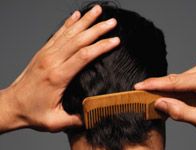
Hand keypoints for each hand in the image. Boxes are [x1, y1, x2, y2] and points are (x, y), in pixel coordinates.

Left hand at [0, 5, 119, 132]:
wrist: (11, 105)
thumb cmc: (32, 112)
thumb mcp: (54, 121)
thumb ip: (75, 119)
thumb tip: (94, 115)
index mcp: (58, 76)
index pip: (84, 56)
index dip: (101, 46)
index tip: (115, 40)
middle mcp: (52, 61)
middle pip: (79, 40)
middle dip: (98, 29)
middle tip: (112, 22)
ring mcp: (47, 54)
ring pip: (69, 33)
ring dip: (85, 21)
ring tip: (97, 11)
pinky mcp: (43, 52)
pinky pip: (58, 34)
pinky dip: (68, 23)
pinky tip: (76, 16)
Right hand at [135, 58, 195, 132]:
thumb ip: (179, 111)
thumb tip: (159, 103)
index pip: (174, 81)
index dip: (154, 84)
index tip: (139, 86)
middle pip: (175, 79)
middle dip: (160, 88)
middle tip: (143, 95)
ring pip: (179, 78)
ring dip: (171, 89)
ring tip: (164, 100)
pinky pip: (185, 77)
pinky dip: (179, 87)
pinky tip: (177, 96)